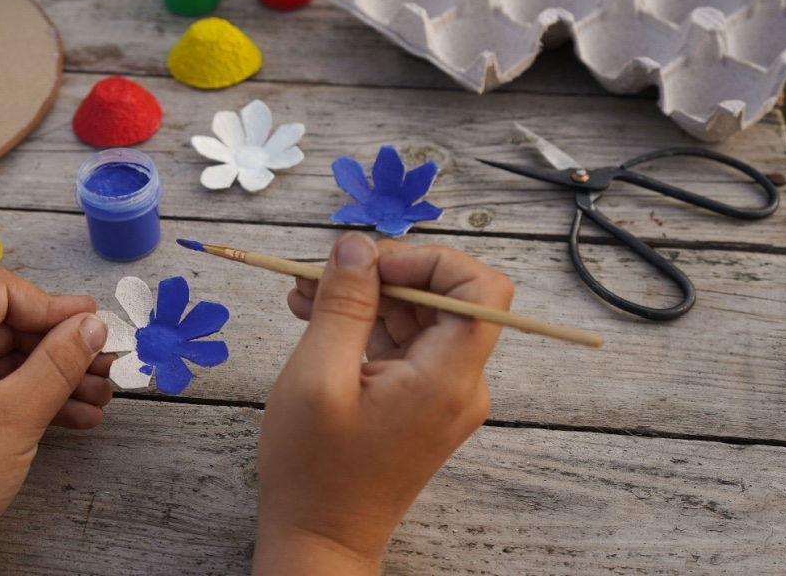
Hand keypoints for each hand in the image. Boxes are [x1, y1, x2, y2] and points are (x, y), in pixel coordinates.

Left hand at [0, 266, 112, 574]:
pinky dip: (34, 400)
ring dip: (56, 375)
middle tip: (107, 362)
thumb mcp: (16, 414)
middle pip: (6, 324)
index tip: (92, 325)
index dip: (50, 304)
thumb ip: (59, 361)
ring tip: (102, 395)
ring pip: (7, 361)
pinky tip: (78, 418)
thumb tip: (92, 323)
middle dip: (61, 344)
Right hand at [253, 233, 513, 574]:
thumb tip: (356, 246)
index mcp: (448, 378)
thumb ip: (343, 304)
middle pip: (445, 298)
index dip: (429, 262)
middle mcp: (459, 384)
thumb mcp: (317, 376)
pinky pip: (404, 345)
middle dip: (382, 275)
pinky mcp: (420, 403)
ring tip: (304, 295)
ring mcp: (441, 395)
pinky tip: (316, 319)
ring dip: (365, 298)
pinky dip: (364, 325)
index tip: (371, 267)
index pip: (480, 289)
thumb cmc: (315, 471)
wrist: (319, 539)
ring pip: (418, 318)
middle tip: (319, 273)